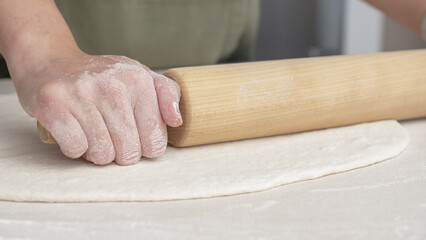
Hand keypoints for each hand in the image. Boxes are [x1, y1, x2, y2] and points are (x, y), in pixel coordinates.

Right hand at [13, 52, 181, 164]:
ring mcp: (82, 94)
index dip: (145, 148)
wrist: (52, 62)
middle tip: (112, 136)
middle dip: (121, 153)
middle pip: (129, 152)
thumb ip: (167, 95)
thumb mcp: (141, 76)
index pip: (155, 142)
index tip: (136, 137)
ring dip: (97, 152)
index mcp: (139, 80)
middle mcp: (112, 85)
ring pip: (102, 154)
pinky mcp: (53, 105)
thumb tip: (175, 121)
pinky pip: (75, 149)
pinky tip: (75, 132)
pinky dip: (75, 149)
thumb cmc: (104, 78)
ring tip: (93, 133)